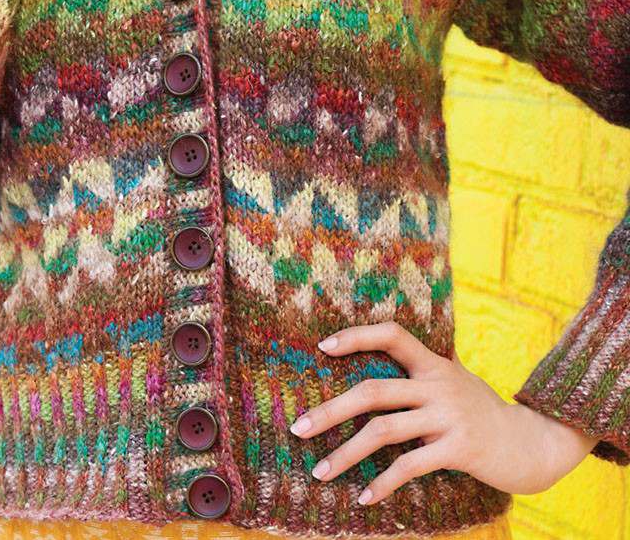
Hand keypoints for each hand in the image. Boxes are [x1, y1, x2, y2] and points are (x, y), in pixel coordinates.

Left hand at [289, 321, 600, 505]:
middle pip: (373, 391)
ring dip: (345, 453)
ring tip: (319, 472)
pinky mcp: (457, 448)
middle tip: (297, 428)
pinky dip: (383, 483)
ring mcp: (447, 416)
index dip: (357, 336)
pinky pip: (409, 466)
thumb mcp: (458, 378)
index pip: (392, 335)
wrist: (533, 442)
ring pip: (383, 432)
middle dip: (330, 410)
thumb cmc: (485, 410)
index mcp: (434, 364)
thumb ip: (431, 365)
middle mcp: (437, 384)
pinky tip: (365, 497)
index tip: (323, 346)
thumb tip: (404, 349)